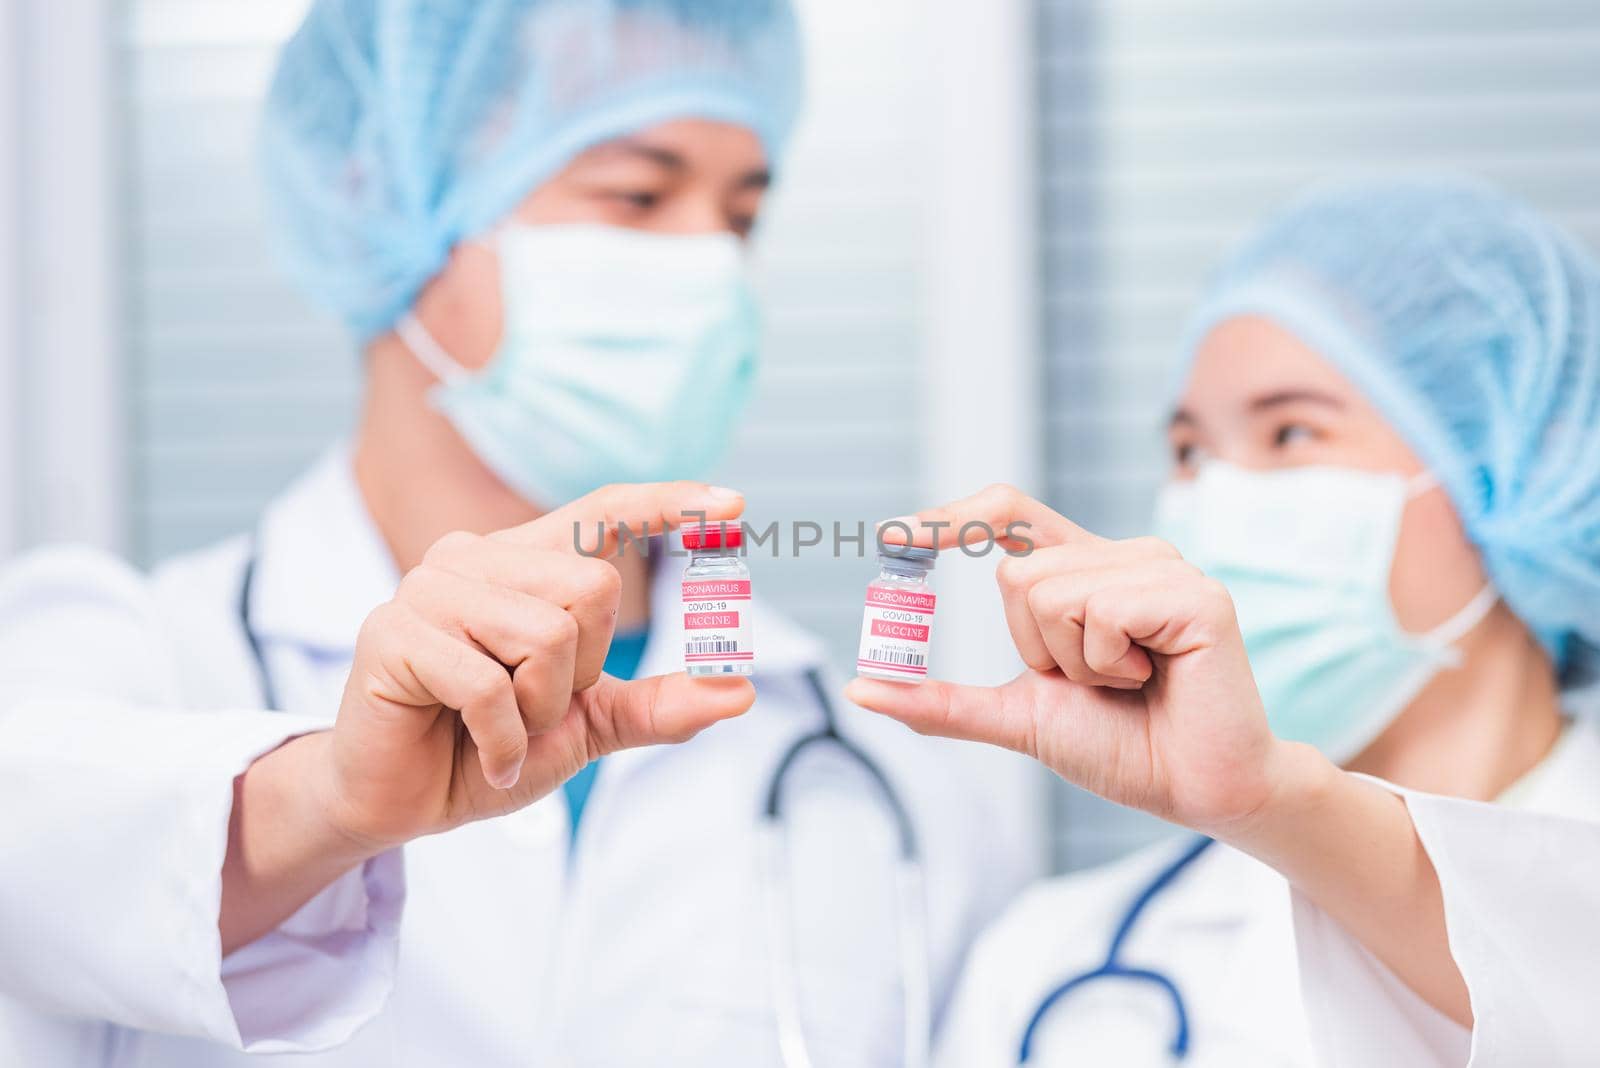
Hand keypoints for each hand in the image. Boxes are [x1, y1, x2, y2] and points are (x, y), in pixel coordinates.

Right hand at [319, 481, 753, 849]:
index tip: (735, 503)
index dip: (666, 503)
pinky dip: (504, 741)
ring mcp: (428, 589)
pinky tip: (481, 756)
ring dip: (540, 709)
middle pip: (593, 586)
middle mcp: (472, 558)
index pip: (601, 512)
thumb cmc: (486, 749)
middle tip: (533, 708)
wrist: (399, 805)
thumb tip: (738, 692)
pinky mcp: (392, 634)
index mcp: (520, 562)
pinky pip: (490, 687)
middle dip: (583, 671)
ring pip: (548, 634)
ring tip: (499, 729)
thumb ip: (657, 705)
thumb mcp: (588, 726)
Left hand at [845, 483, 1291, 834]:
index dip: (950, 517)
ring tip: (1129, 683)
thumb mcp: (1016, 716)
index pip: (1009, 515)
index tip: (890, 536)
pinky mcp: (1195, 594)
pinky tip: (1154, 678)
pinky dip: (1108, 662)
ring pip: (1051, 591)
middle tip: (1094, 683)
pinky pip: (1100, 610)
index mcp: (1088, 571)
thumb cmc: (1121, 747)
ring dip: (1074, 662)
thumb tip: (860, 687)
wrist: (1198, 792)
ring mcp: (1163, 568)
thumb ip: (942, 701)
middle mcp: (1125, 556)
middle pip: (1016, 573)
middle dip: (1035, 648)